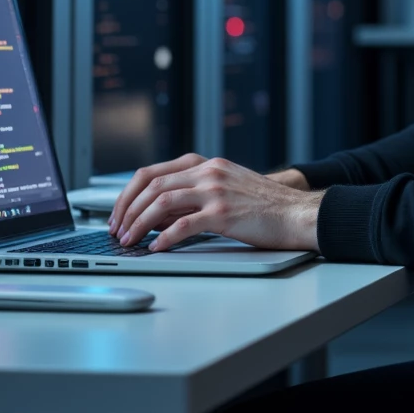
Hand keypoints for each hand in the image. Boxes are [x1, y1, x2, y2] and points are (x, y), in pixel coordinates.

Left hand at [108, 153, 323, 252]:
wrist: (296, 213)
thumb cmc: (264, 207)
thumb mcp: (226, 188)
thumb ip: (193, 195)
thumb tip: (156, 216)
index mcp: (206, 164)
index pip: (152, 172)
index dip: (128, 193)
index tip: (118, 213)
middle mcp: (208, 172)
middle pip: (152, 185)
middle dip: (127, 209)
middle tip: (117, 230)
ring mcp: (216, 191)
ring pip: (162, 202)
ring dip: (139, 223)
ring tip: (129, 241)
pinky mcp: (224, 213)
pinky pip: (184, 225)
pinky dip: (164, 238)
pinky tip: (155, 248)